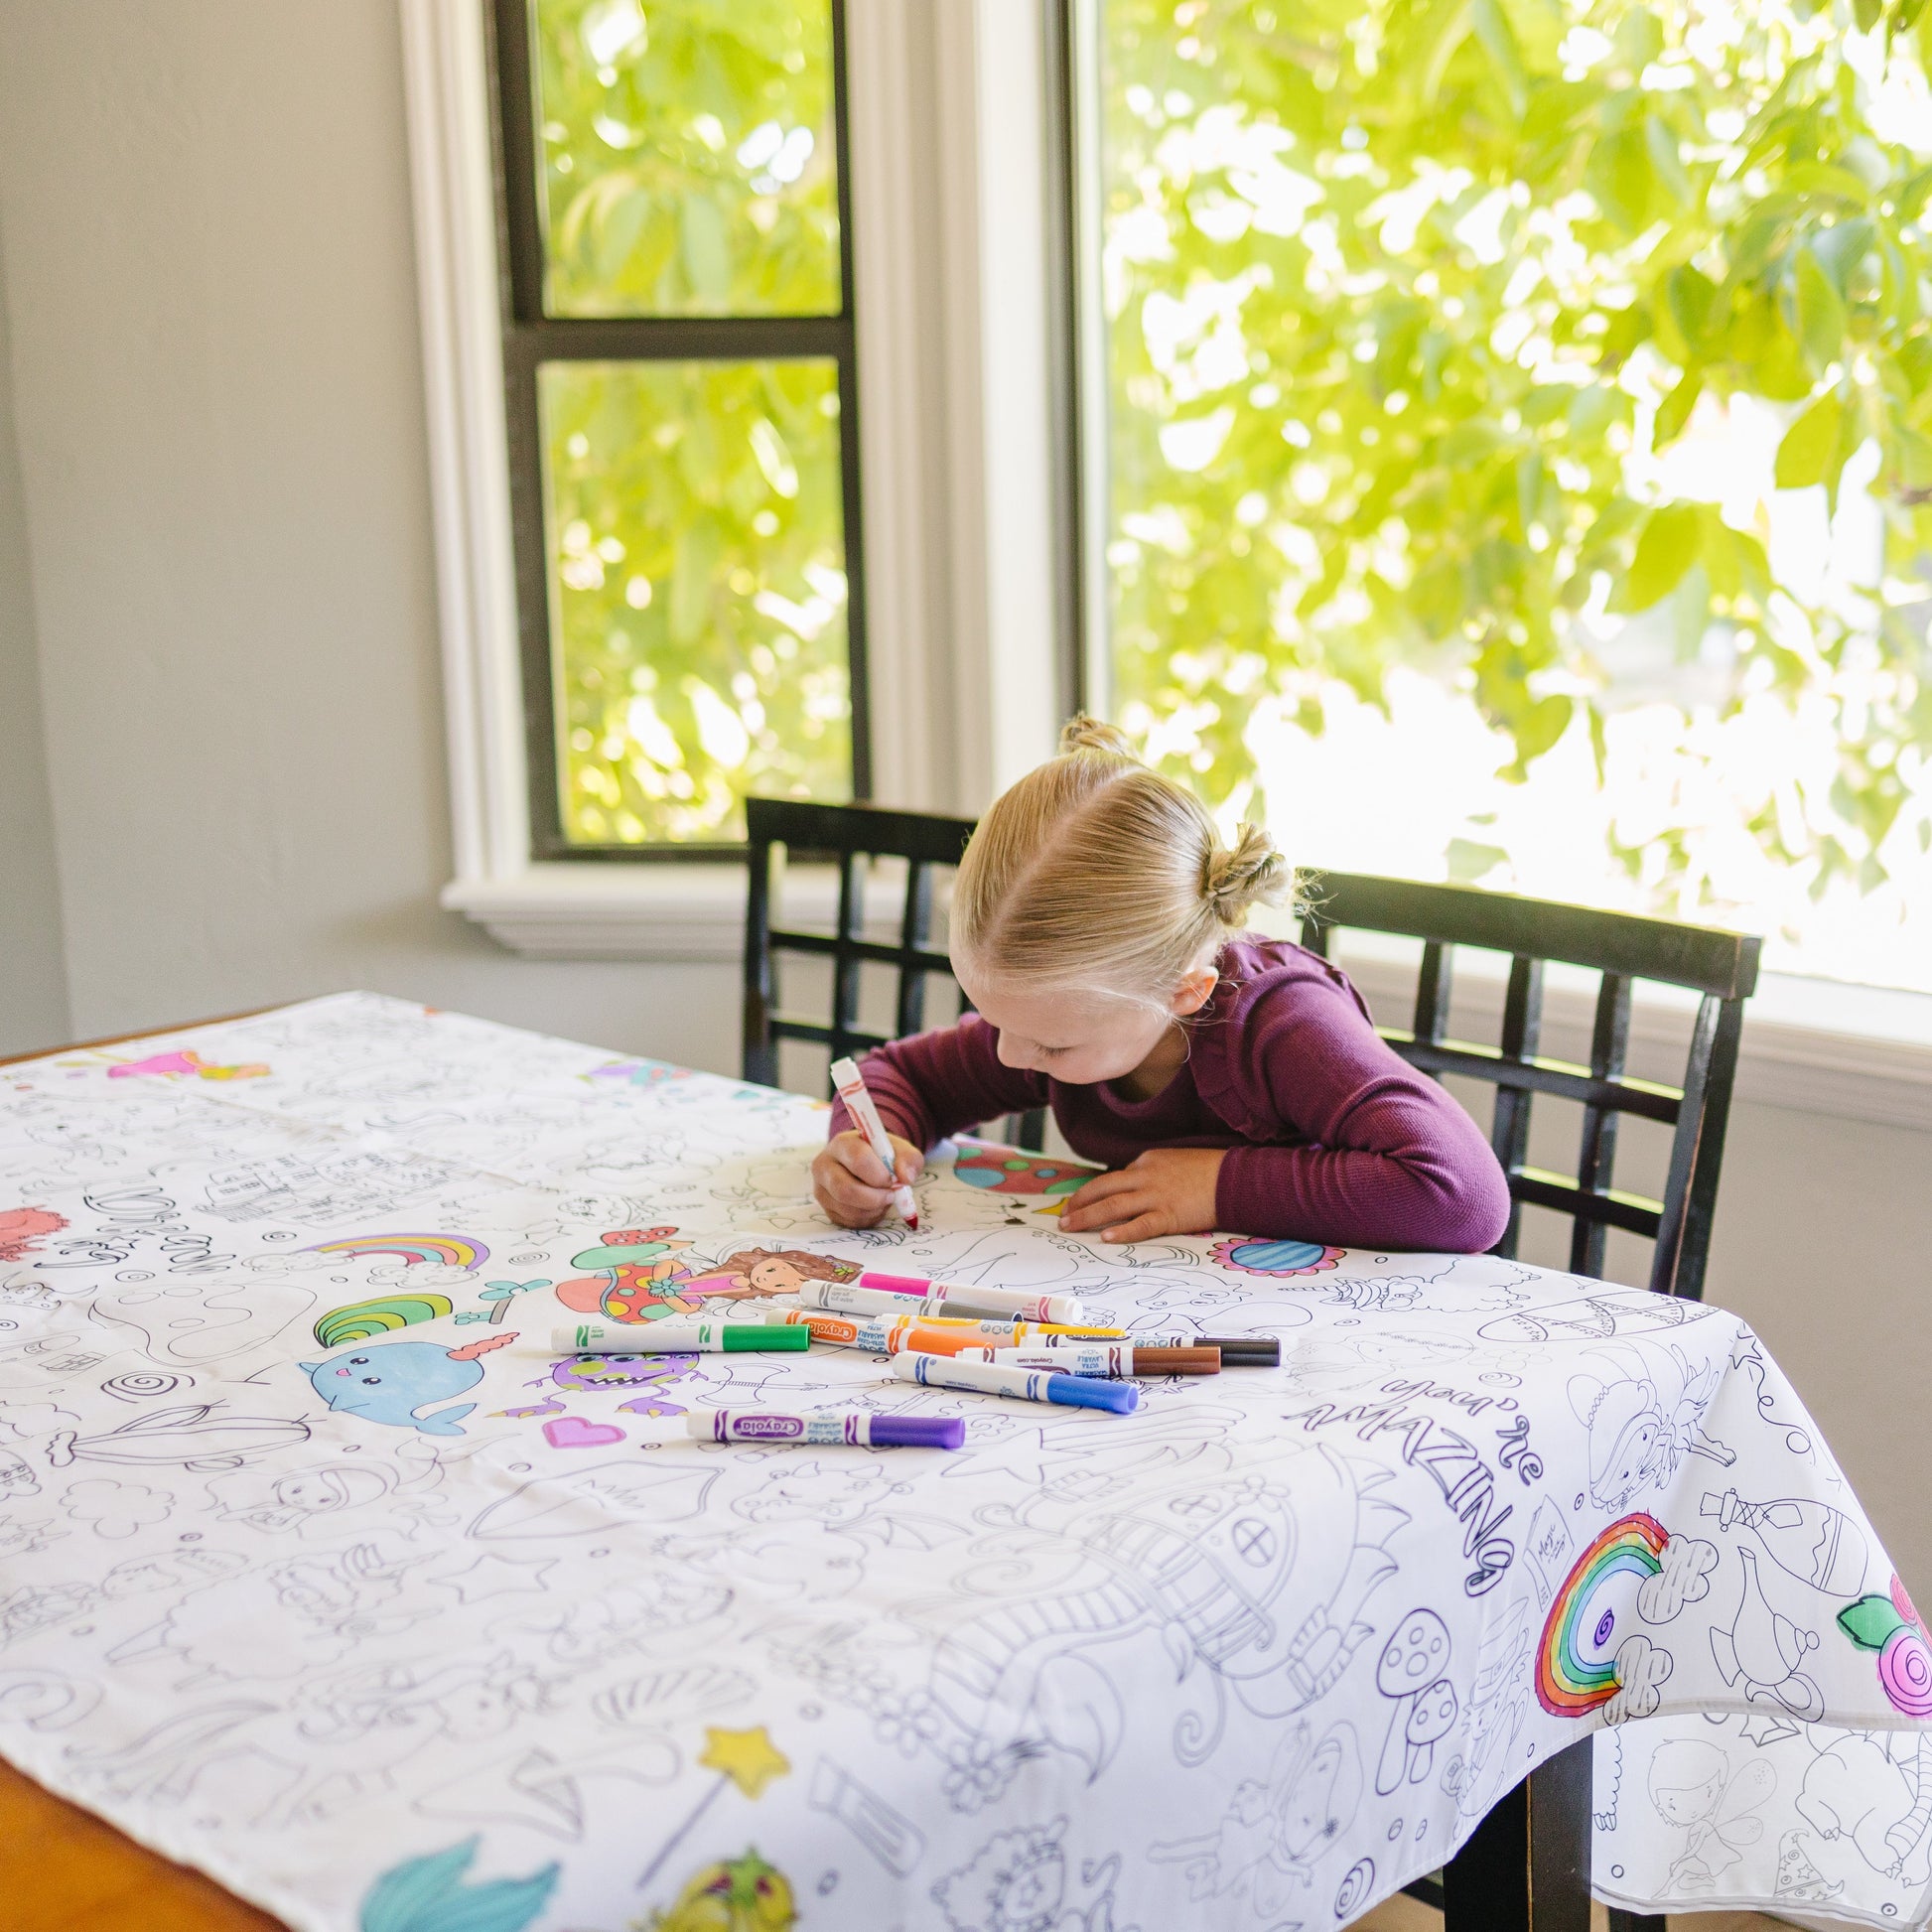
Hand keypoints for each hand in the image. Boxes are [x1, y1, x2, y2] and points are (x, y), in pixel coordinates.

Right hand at [813, 1129, 924, 1227]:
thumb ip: (908, 1159)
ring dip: (873, 1210)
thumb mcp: (901, 1150)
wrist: (867, 1163)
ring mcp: (821, 1188)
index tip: (893, 1180)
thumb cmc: (883, 1155)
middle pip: (846, 1189)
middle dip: (875, 1198)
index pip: (858, 1159)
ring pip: (847, 1208)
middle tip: (891, 1196)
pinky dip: (866, 1218)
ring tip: (884, 1200)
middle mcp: (824, 1165)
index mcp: (843, 1144)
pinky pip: (847, 1220)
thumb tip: (905, 1178)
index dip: (879, 1175)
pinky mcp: (825, 1207)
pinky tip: (874, 1207)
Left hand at [1057, 1147, 1226, 1244]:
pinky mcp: (1169, 1215)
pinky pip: (1140, 1225)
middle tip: (1063, 1215)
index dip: (1097, 1192)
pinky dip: (1121, 1231)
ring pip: (1112, 1205)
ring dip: (1086, 1216)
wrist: (1236, 1177)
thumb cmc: (1211, 1170)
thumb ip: (1155, 1172)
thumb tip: (1137, 1185)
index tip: (1083, 1202)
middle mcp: (1146, 1175)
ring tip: (1069, 1226)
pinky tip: (1105, 1238)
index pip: (1116, 1177)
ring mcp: (1156, 1195)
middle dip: (1079, 1202)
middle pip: (1103, 1188)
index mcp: (1148, 1161)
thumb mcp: (1177, 1161)